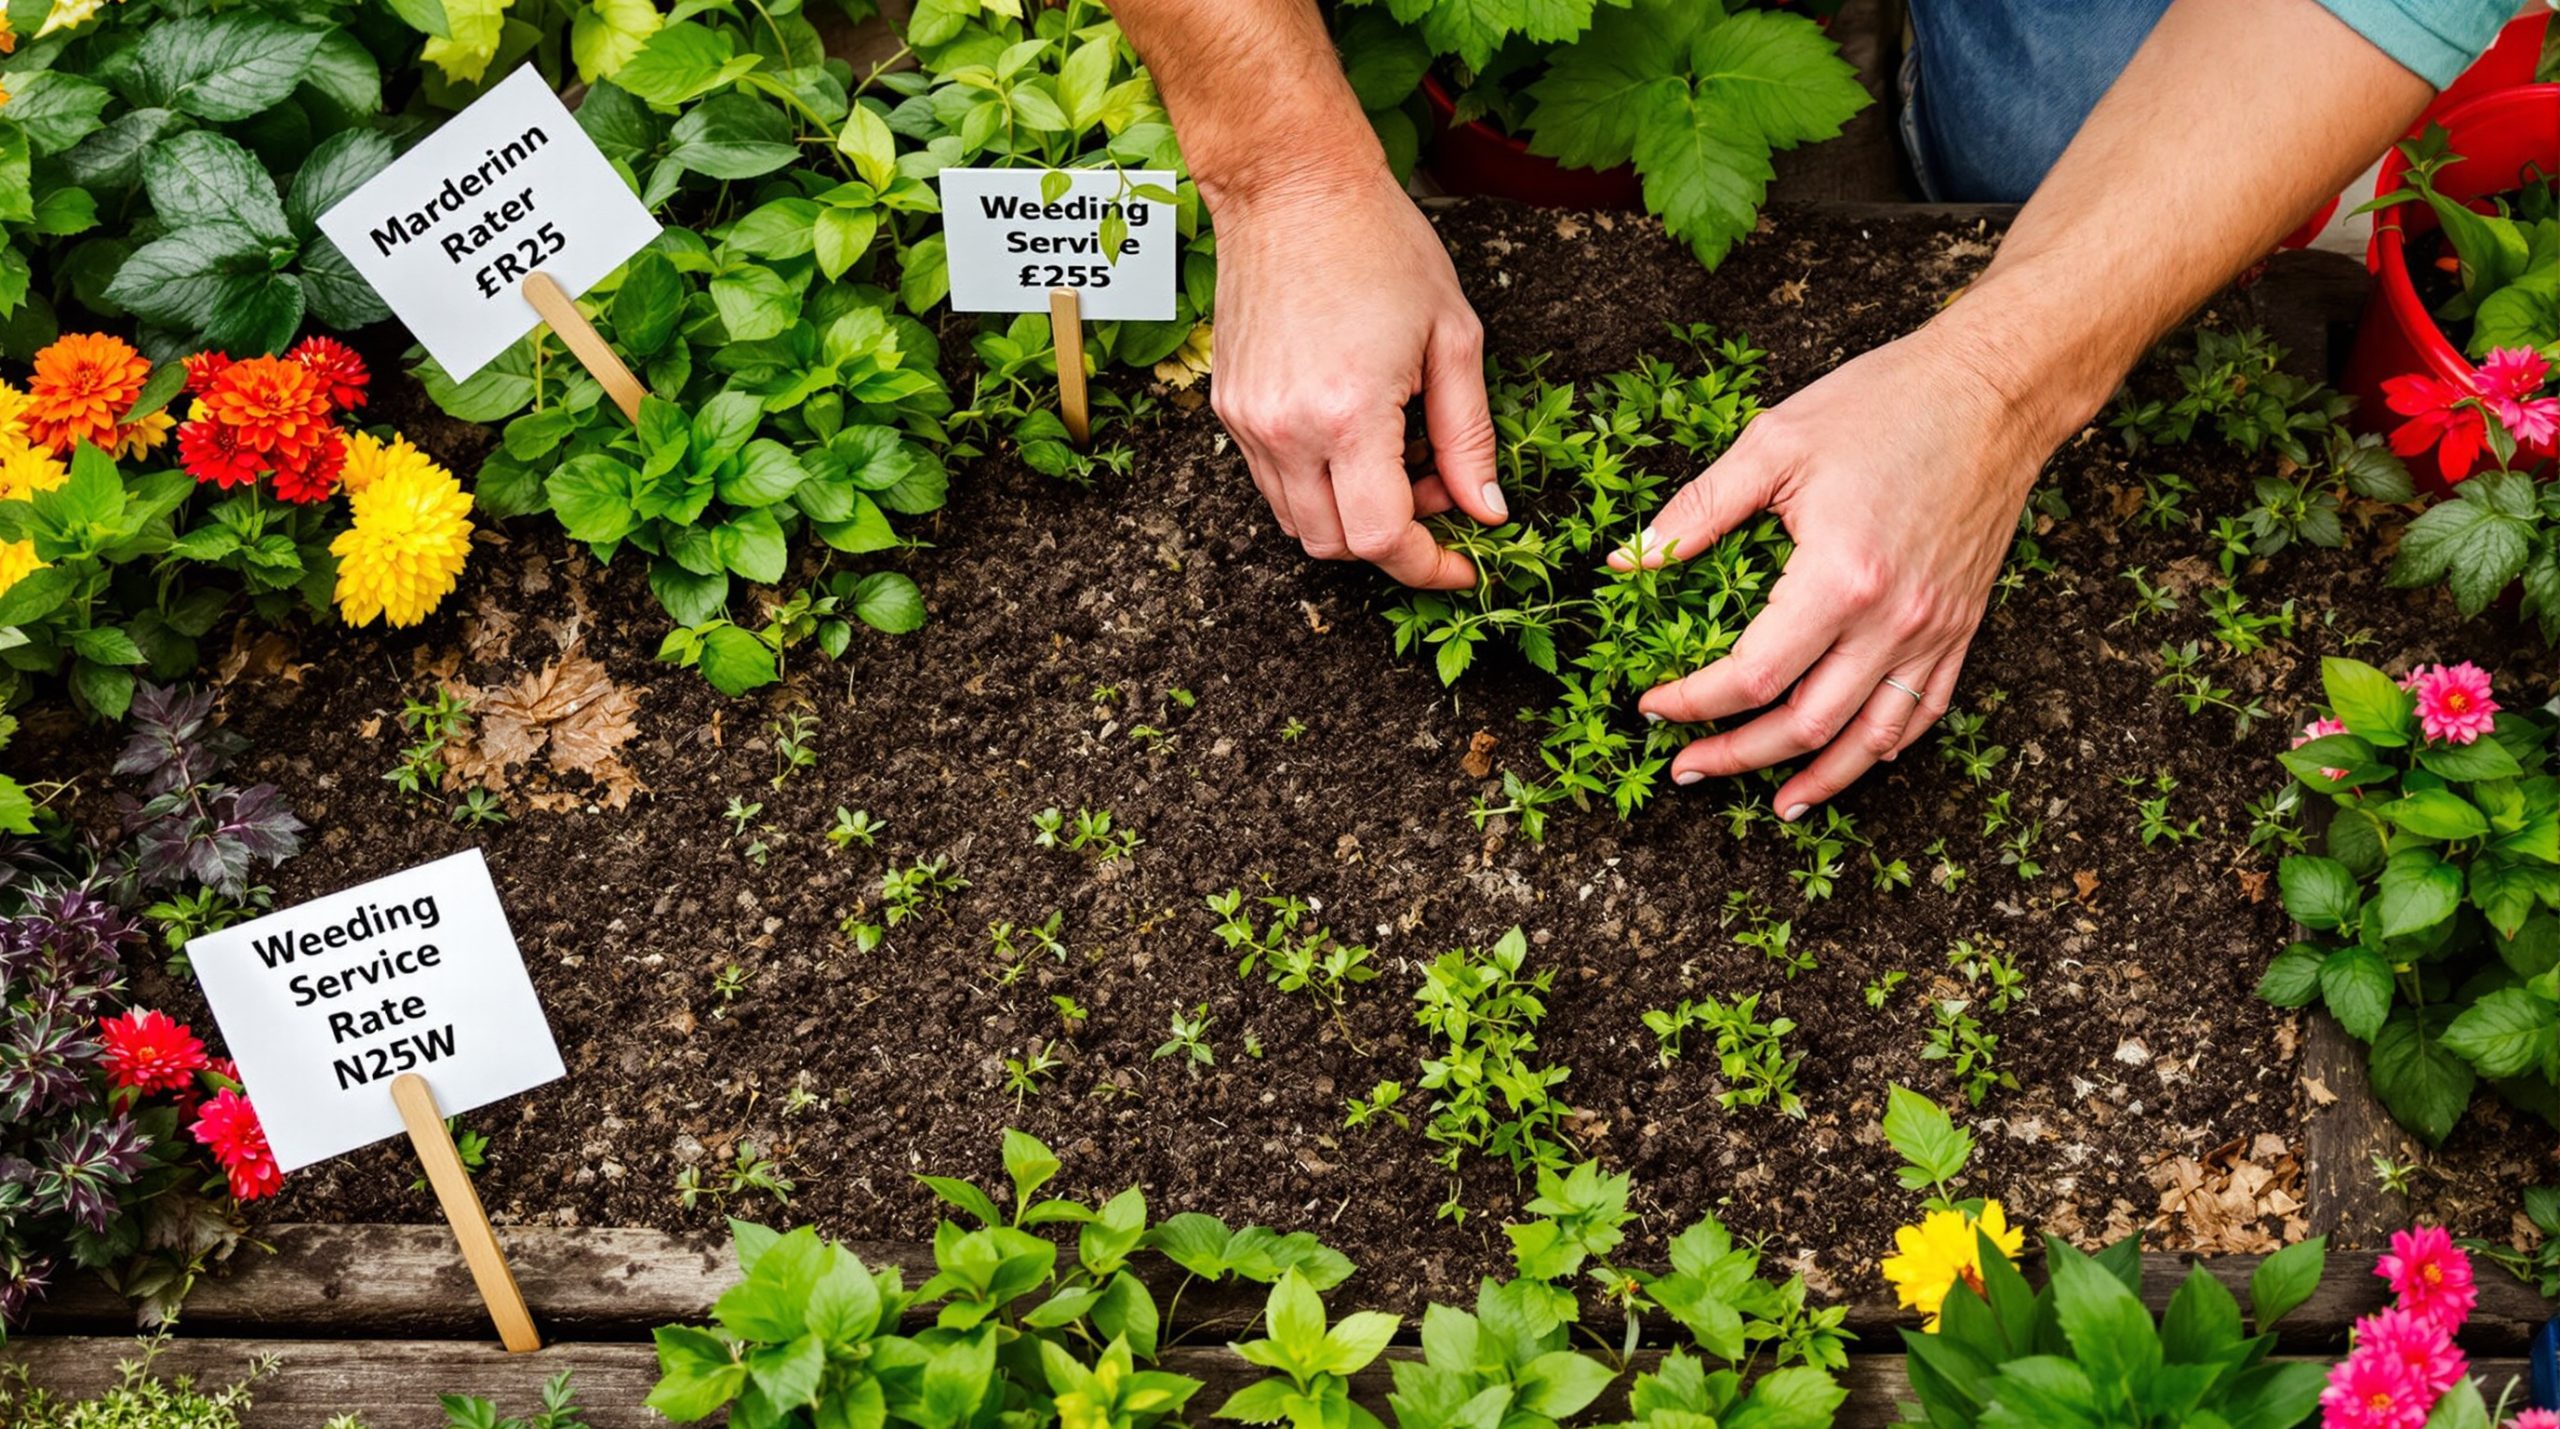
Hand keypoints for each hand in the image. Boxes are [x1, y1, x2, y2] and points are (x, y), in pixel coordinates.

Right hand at [1206, 169, 1504, 588]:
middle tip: (1436, 485)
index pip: (1381, 539)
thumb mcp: (1452, 338)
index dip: (1427, 567)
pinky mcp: (1228, 407)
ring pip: (1300, 522)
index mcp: (1347, 414)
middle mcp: (1285, 430)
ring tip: (1396, 453)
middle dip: (1395, 539)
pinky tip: (1353, 433)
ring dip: (1354, 515)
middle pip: (1337, 545)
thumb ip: (1469, 437)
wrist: (1290, 186)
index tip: (1461, 564)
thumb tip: (1486, 510)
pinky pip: (1273, 482)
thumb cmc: (1380, 245)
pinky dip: (1318, 484)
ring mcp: (1247, 421)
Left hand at [1612, 322, 2066, 818]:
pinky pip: (1922, 712)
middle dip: (1736, 757)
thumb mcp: (1774, 443)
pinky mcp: (1961, 626)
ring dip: (1816, 778)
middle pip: (1804, 725)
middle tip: (1686, 767)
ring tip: (1771, 803)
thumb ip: (1697, 510)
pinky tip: (1850, 762)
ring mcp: (1933, 630)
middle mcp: (1891, 619)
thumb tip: (1627, 560)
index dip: (1693, 703)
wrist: (1993, 391)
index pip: (1752, 677)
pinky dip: (1882, 748)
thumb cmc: (1884, 404)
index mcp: (1839, 577)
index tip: (1652, 704)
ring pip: (1869, 738)